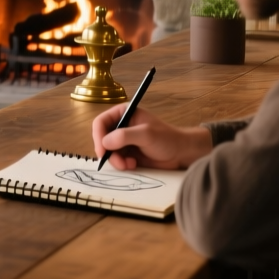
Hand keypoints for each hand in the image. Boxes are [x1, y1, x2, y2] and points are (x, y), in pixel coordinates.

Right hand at [90, 106, 212, 170]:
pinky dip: (121, 164)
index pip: (100, 122)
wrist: (181, 154)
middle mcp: (120, 126)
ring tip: (129, 164)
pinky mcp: (127, 153)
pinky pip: (115, 159)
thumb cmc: (166, 139)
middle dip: (107, 152)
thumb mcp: (146, 134)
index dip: (98, 136)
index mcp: (123, 113)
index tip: (102, 151)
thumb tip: (105, 143)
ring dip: (116, 160)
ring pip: (107, 151)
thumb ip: (124, 136)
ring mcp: (123, 140)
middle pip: (101, 138)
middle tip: (117, 162)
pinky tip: (133, 165)